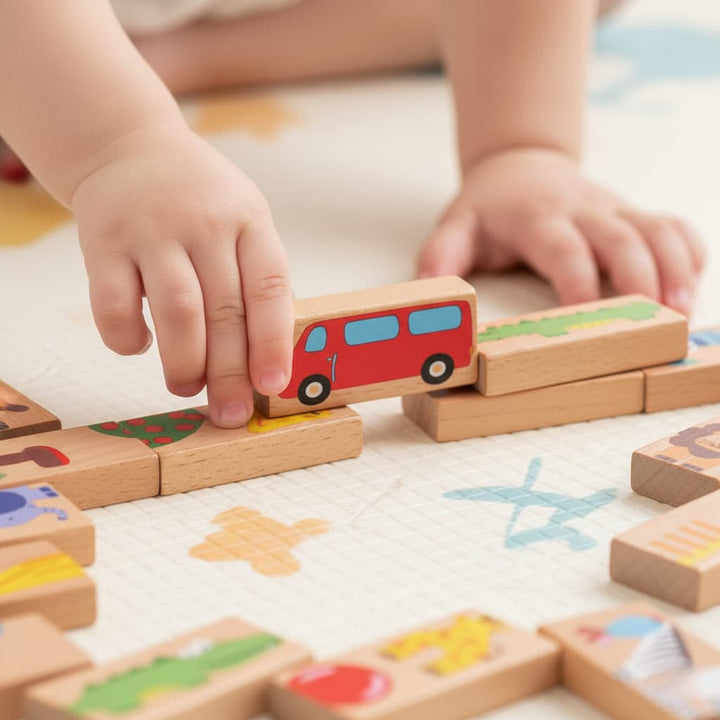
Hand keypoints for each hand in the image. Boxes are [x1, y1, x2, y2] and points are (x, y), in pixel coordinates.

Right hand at [72, 122, 292, 426]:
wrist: (130, 148)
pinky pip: (113, 303)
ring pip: (177, 311)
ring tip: (186, 388)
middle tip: (229, 414)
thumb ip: (257, 279)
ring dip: (184, 363)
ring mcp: (153, 230)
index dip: (274, 342)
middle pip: (225, 310)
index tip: (273, 386)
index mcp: (250, 221)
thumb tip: (271, 355)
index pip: (270, 288)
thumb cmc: (200, 201)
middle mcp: (205, 224)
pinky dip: (127, 337)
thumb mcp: (244, 221)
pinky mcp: (104, 242)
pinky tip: (138, 346)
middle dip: (230, 373)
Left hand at [417, 148, 703, 314]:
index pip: (564, 249)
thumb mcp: (455, 227)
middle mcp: (583, 209)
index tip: (588, 319)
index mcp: (538, 217)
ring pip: (657, 229)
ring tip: (684, 311)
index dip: (579, 282)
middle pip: (622, 238)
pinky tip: (692, 283)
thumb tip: (426, 291)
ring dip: (677, 269)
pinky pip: (672, 225)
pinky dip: (689, 252)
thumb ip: (441, 256)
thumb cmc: (488, 208)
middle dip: (644, 279)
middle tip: (660, 322)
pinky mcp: (632, 212)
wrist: (520, 167)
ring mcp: (613, 208)